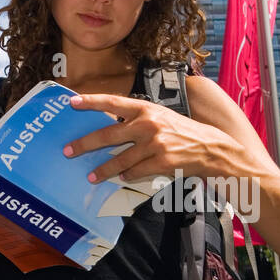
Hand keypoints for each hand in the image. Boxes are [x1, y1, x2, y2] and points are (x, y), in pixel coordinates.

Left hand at [63, 93, 257, 183]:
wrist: (211, 147)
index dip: (91, 102)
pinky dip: (126, 175)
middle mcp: (148, 124)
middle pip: (107, 134)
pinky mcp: (162, 162)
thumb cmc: (180, 130)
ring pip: (119, 159)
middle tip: (68, 151)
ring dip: (103, 170)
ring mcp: (155, 144)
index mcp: (146, 108)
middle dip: (84, 144)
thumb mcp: (159, 116)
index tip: (71, 103)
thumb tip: (106, 126)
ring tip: (91, 176)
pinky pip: (135, 172)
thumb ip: (136, 118)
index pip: (112, 102)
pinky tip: (120, 177)